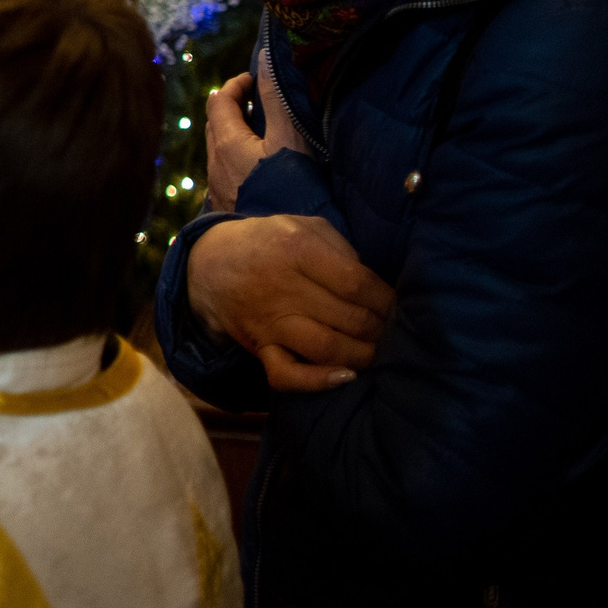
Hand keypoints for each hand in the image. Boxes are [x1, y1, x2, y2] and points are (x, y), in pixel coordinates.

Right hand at [186, 214, 394, 391]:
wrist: (209, 263)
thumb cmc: (268, 242)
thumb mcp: (302, 226)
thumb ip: (340, 248)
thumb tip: (374, 286)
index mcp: (296, 249)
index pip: (357, 283)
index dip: (387, 300)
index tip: (398, 306)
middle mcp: (283, 286)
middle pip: (349, 318)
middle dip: (381, 329)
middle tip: (392, 331)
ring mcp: (269, 320)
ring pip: (326, 348)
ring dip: (362, 356)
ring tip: (375, 352)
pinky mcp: (258, 346)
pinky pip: (286, 374)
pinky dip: (317, 382)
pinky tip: (343, 377)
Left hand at [204, 60, 305, 213]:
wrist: (282, 245)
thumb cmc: (290, 188)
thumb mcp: (287, 138)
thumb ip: (276, 98)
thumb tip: (264, 57)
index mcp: (225, 143)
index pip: (218, 100)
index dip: (235, 85)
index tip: (257, 80)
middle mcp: (215, 164)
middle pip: (215, 123)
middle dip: (233, 107)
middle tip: (260, 103)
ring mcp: (219, 188)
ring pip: (220, 150)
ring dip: (236, 134)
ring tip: (265, 134)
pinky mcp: (228, 207)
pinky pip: (226, 173)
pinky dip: (239, 158)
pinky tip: (262, 168)